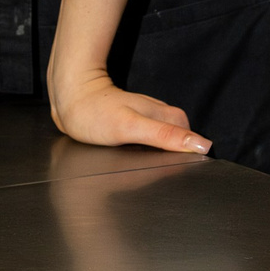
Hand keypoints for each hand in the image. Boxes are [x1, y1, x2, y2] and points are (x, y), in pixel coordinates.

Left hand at [47, 64, 211, 155]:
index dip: (195, 154)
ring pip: (166, 134)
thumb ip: (165, 136)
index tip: (197, 171)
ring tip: (164, 168)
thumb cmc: (95, 112)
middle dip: (184, 153)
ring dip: (168, 150)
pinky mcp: (131, 120)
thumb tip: (201, 144)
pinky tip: (143, 155)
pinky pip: (150, 134)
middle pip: (181, 135)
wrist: (68, 96)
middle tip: (181, 174)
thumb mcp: (132, 128)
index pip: (191, 137)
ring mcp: (144, 116)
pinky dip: (152, 147)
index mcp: (163, 115)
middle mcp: (157, 113)